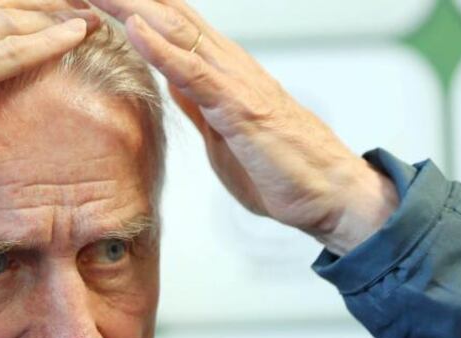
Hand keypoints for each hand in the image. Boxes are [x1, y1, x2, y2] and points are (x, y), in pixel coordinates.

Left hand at [88, 0, 398, 254]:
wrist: (332, 196)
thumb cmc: (282, 169)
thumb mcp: (223, 134)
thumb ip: (198, 103)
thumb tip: (172, 82)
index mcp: (219, 71)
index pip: (167, 26)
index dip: (127, 7)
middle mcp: (227, 65)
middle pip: (166, 14)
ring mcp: (235, 82)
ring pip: (176, 30)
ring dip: (132, 6)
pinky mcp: (242, 108)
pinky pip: (195, 73)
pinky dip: (162, 48)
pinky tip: (134, 28)